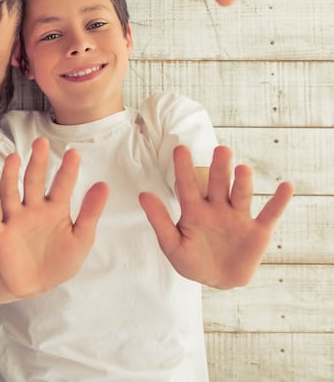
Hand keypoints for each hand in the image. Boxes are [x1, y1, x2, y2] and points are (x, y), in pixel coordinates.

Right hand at [0, 139, 108, 297]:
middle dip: (37, 162)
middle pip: (34, 180)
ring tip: (13, 158)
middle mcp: (33, 208)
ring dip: (10, 176)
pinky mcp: (0, 235)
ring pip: (10, 192)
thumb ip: (91, 213)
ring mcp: (15, 219)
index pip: (62, 184)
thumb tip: (104, 184)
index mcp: (55, 208)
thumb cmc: (59, 260)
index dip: (68, 170)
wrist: (35, 285)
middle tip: (41, 142)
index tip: (74, 153)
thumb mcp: (81, 238)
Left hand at [139, 145, 292, 288]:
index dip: (183, 168)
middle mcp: (217, 208)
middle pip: (218, 184)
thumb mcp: (172, 244)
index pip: (187, 185)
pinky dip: (279, 201)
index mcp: (194, 210)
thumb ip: (159, 220)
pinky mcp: (258, 231)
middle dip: (220, 168)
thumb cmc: (191, 261)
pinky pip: (269, 214)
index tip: (180, 149)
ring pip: (241, 195)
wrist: (217, 280)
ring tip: (243, 169)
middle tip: (221, 149)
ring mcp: (238, 218)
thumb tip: (143, 194)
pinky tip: (286, 186)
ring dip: (243, 182)